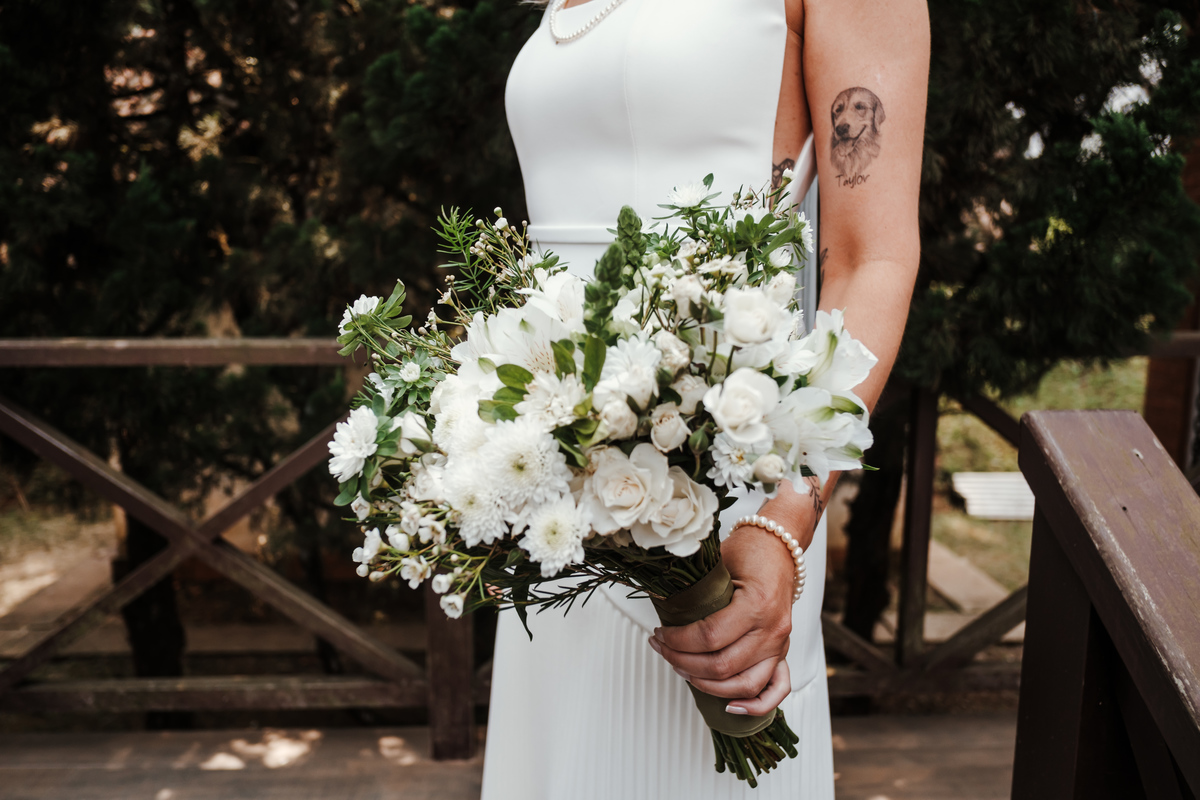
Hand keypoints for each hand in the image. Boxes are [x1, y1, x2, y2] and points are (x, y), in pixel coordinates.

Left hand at [649, 494, 815, 714]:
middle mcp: (771, 629)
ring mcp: (780, 644)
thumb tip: (660, 608)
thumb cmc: (749, 550)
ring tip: (682, 670)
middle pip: (722, 665)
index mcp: (756, 604)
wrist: (781, 547)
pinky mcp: (782, 651)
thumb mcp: (719, 563)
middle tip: (661, 650)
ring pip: (743, 684)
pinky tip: (730, 707)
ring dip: (707, 684)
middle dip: (683, 662)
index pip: (709, 637)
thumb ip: (696, 589)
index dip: (677, 641)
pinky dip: (755, 705)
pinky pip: (776, 689)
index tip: (658, 635)